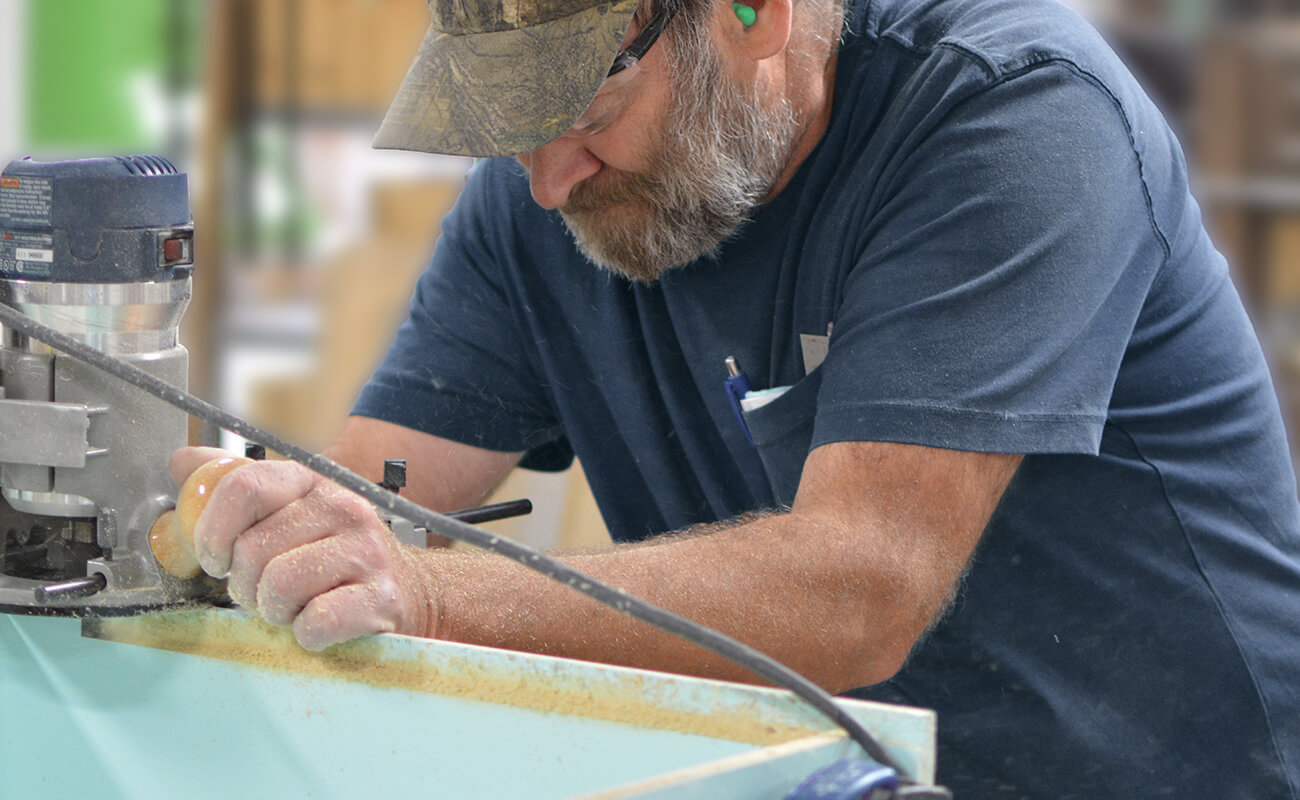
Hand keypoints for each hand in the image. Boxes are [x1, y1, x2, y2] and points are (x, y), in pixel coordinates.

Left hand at [169, 447, 430, 650]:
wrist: (406, 593)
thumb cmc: (333, 559)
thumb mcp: (286, 512)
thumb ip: (232, 487)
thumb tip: (181, 463)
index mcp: (311, 481)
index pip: (245, 486)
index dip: (213, 530)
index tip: (215, 559)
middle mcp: (343, 507)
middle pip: (254, 548)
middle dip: (244, 585)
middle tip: (263, 592)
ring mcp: (367, 552)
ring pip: (280, 585)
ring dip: (274, 611)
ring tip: (290, 609)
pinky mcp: (381, 598)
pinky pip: (317, 621)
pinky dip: (306, 634)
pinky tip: (317, 626)